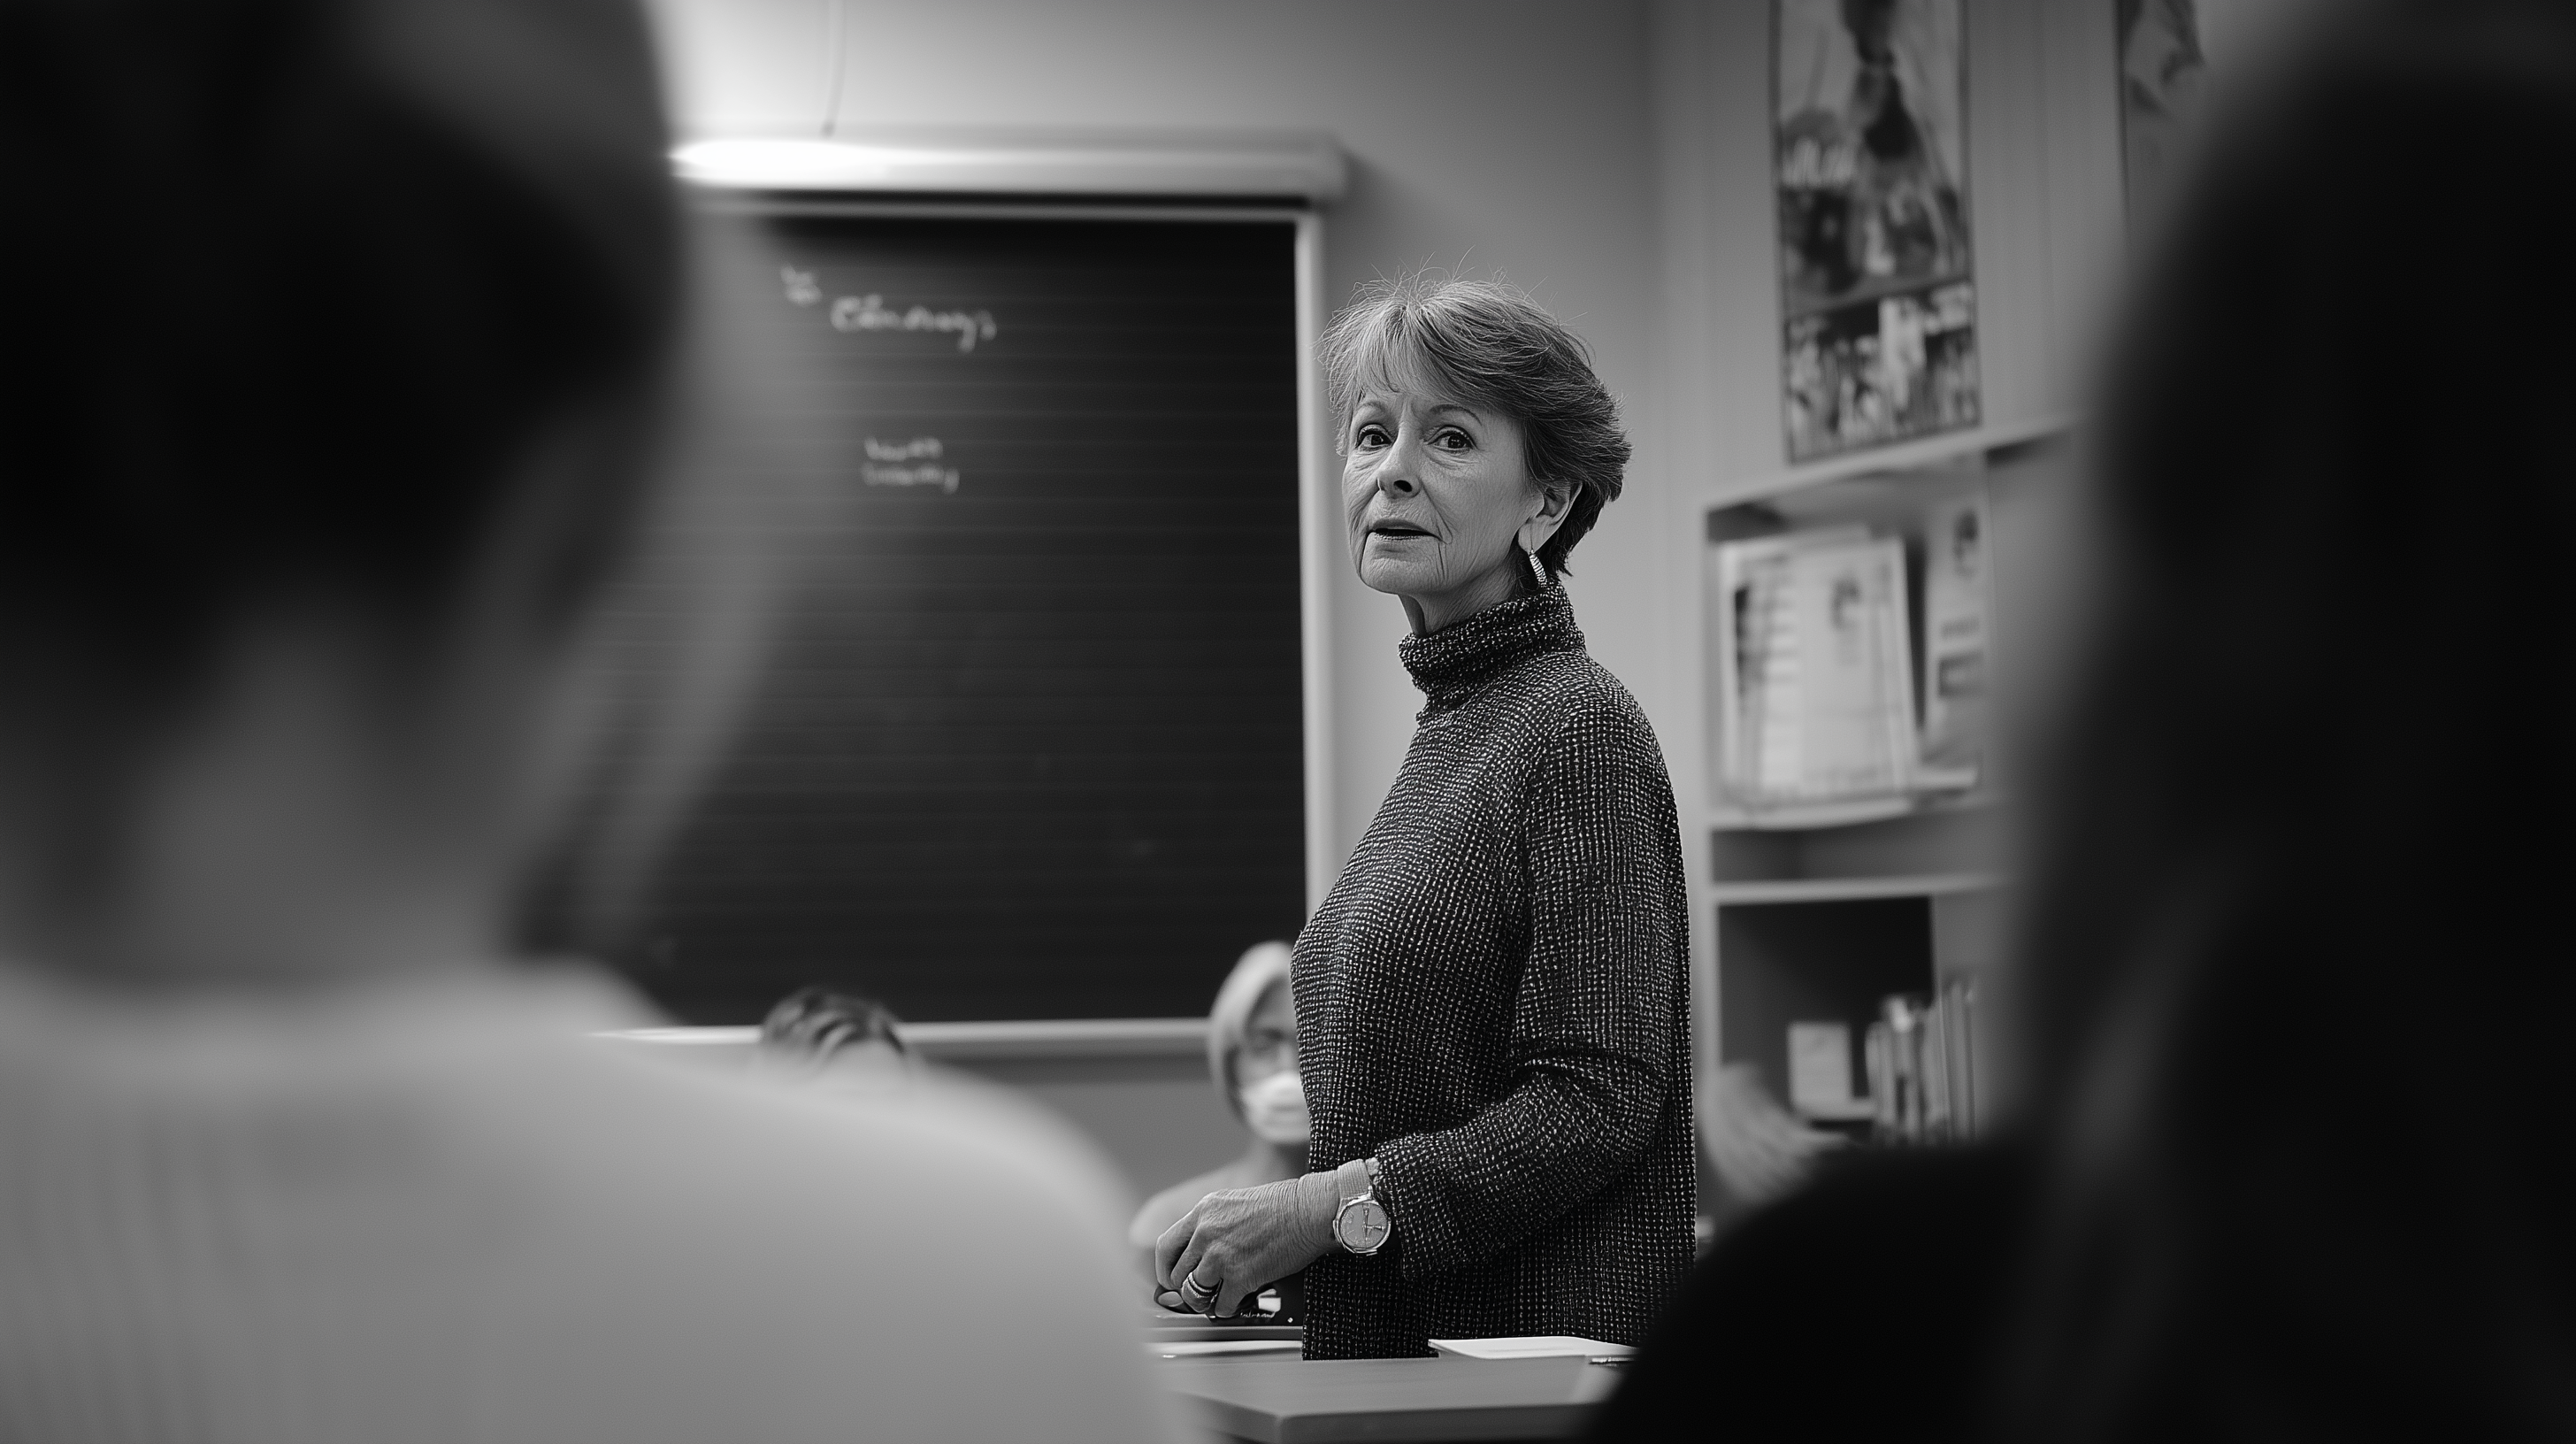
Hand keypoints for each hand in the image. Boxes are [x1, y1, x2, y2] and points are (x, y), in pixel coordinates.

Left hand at [1153, 1172, 1338, 1317]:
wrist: (1310, 1210)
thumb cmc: (1283, 1205)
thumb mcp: (1235, 1202)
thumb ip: (1212, 1224)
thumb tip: (1200, 1252)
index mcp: (1203, 1212)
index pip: (1166, 1247)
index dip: (1166, 1269)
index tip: (1173, 1279)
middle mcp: (1205, 1233)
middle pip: (1177, 1275)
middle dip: (1188, 1288)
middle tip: (1202, 1292)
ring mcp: (1220, 1257)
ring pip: (1194, 1294)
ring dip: (1208, 1300)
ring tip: (1221, 1297)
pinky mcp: (1240, 1278)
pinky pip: (1221, 1307)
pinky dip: (1229, 1309)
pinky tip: (1241, 1300)